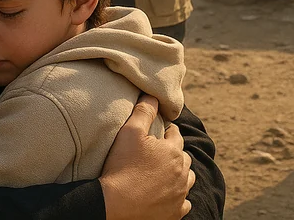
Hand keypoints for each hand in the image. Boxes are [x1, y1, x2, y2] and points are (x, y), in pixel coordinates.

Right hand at [100, 96, 194, 219]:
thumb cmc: (122, 166)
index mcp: (173, 151)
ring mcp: (180, 194)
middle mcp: (182, 173)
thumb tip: (153, 96)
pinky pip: (184, 203)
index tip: (160, 130)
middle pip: (184, 157)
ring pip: (188, 180)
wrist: (116, 203)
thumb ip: (143, 112)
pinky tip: (169, 195)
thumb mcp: (129, 132)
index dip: (167, 130)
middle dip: (175, 152)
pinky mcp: (175, 212)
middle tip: (161, 151)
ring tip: (168, 172)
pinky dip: (179, 198)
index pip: (175, 135)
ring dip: (180, 174)